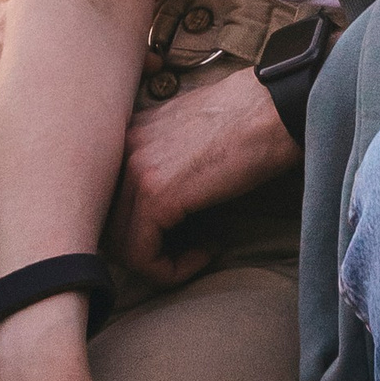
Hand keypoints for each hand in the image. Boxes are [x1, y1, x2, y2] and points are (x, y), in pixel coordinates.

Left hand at [105, 63, 300, 286]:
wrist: (273, 110)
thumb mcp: (186, 138)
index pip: (106, 203)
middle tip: (184, 251)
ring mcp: (134, 171)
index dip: (138, 229)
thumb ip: (160, 165)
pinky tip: (205, 251)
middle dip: (144, 251)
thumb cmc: (246, 124)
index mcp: (125, 136)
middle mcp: (119, 150)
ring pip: (121, 247)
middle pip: (108, 226)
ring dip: (160, 264)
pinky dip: (171, 269)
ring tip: (199, 251)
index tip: (177, 233)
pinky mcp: (156, 195)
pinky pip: (142, 256)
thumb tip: (155, 212)